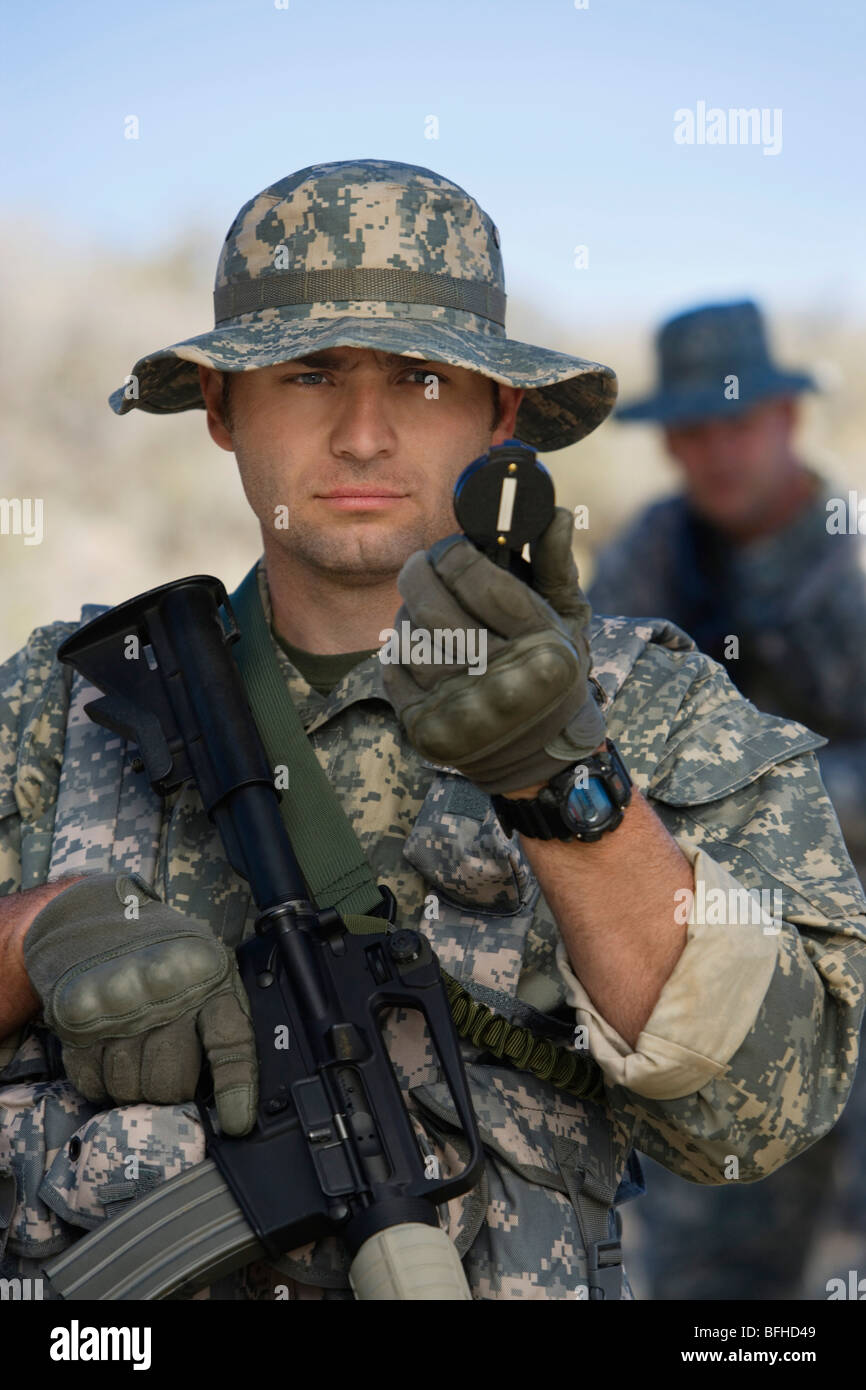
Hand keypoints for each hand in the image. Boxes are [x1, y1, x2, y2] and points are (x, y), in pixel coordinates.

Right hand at [23, 873, 257, 1135]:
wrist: (92, 915)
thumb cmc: (162, 953)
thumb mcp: (208, 967)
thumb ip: (222, 1017)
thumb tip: (231, 1094)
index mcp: (207, 977)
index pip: (230, 1042)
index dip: (236, 1088)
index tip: (236, 1123)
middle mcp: (163, 992)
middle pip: (171, 1081)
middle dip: (172, 1091)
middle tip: (171, 1073)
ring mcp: (116, 1007)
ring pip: (129, 1088)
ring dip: (133, 1087)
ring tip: (137, 1054)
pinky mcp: (76, 1020)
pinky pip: (91, 1082)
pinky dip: (101, 1082)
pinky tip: (109, 1053)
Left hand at [381, 506, 604, 794]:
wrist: (539, 759)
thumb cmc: (552, 675)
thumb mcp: (567, 622)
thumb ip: (554, 566)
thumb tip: (553, 513)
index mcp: (545, 653)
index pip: (481, 583)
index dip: (457, 554)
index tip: (454, 548)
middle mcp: (505, 688)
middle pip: (434, 608)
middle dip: (420, 573)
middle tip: (422, 564)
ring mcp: (463, 715)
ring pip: (409, 638)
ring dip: (408, 613)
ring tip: (422, 606)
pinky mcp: (429, 733)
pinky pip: (393, 672)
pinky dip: (399, 651)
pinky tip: (416, 644)